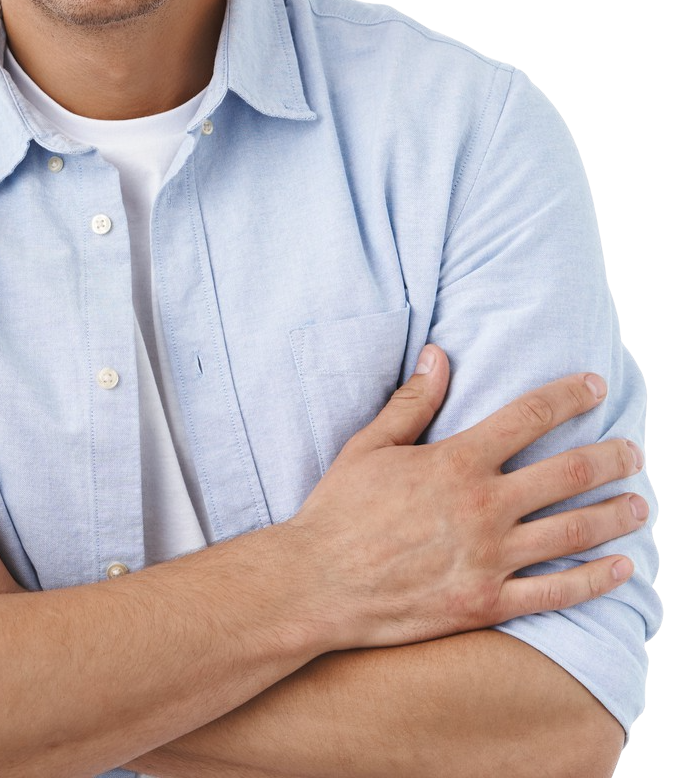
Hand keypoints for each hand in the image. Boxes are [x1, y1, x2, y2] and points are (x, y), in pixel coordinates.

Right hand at [290, 345, 647, 651]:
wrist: (317, 583)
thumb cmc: (339, 511)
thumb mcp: (370, 445)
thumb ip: (412, 402)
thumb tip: (439, 355)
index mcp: (456, 461)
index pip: (529, 416)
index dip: (568, 396)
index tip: (595, 386)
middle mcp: (483, 506)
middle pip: (569, 473)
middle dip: (611, 457)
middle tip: (634, 451)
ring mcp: (490, 558)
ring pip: (574, 531)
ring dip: (615, 514)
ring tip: (640, 504)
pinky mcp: (487, 603)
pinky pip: (556, 592)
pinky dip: (596, 579)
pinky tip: (621, 567)